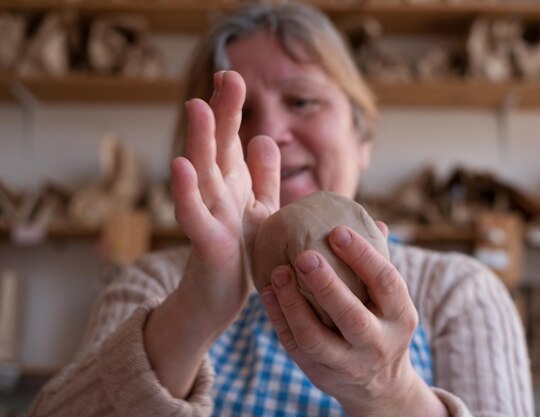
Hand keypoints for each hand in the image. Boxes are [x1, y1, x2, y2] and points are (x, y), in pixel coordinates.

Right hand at [172, 70, 279, 338]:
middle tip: (228, 75)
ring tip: (197, 105)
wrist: (219, 299)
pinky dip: (186, 192)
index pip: (232, 140)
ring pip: (201, 173)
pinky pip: (192, 214)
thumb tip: (264, 138)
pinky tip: (180, 165)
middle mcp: (218, 194)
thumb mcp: (259, 210)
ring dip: (198, 140)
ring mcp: (209, 216)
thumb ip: (263, 177)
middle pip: (218, 147)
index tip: (234, 76)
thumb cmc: (240, 254)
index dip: (232, 110)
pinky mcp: (204, 242)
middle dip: (222, 113)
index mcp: (234, 184)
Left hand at [261, 225, 448, 416]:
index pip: (386, 282)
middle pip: (350, 316)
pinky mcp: (320, 373)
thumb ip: (379, 265)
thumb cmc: (383, 324)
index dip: (362, 255)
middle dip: (326, 284)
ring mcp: (348, 363)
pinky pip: (295, 346)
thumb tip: (374, 222)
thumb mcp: (392, 301)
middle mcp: (378, 343)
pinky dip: (279, 318)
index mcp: (401, 316)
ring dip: (293, 304)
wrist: (380, 387)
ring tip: (278, 272)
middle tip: (304, 256)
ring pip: (315, 338)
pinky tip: (268, 292)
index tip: (337, 231)